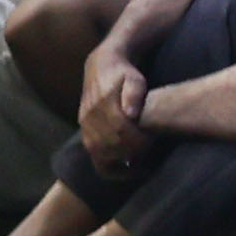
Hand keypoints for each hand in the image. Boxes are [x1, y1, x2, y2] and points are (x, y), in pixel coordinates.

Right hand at [76, 54, 151, 170]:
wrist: (101, 67)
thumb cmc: (124, 74)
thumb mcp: (134, 78)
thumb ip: (134, 93)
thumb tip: (131, 114)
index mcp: (103, 103)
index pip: (121, 130)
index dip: (138, 140)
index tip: (151, 141)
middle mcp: (89, 116)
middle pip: (111, 144)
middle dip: (132, 151)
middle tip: (149, 150)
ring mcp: (84, 126)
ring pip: (100, 153)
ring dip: (121, 159)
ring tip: (139, 159)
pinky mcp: (84, 132)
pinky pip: (94, 157)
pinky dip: (110, 167)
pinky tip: (126, 167)